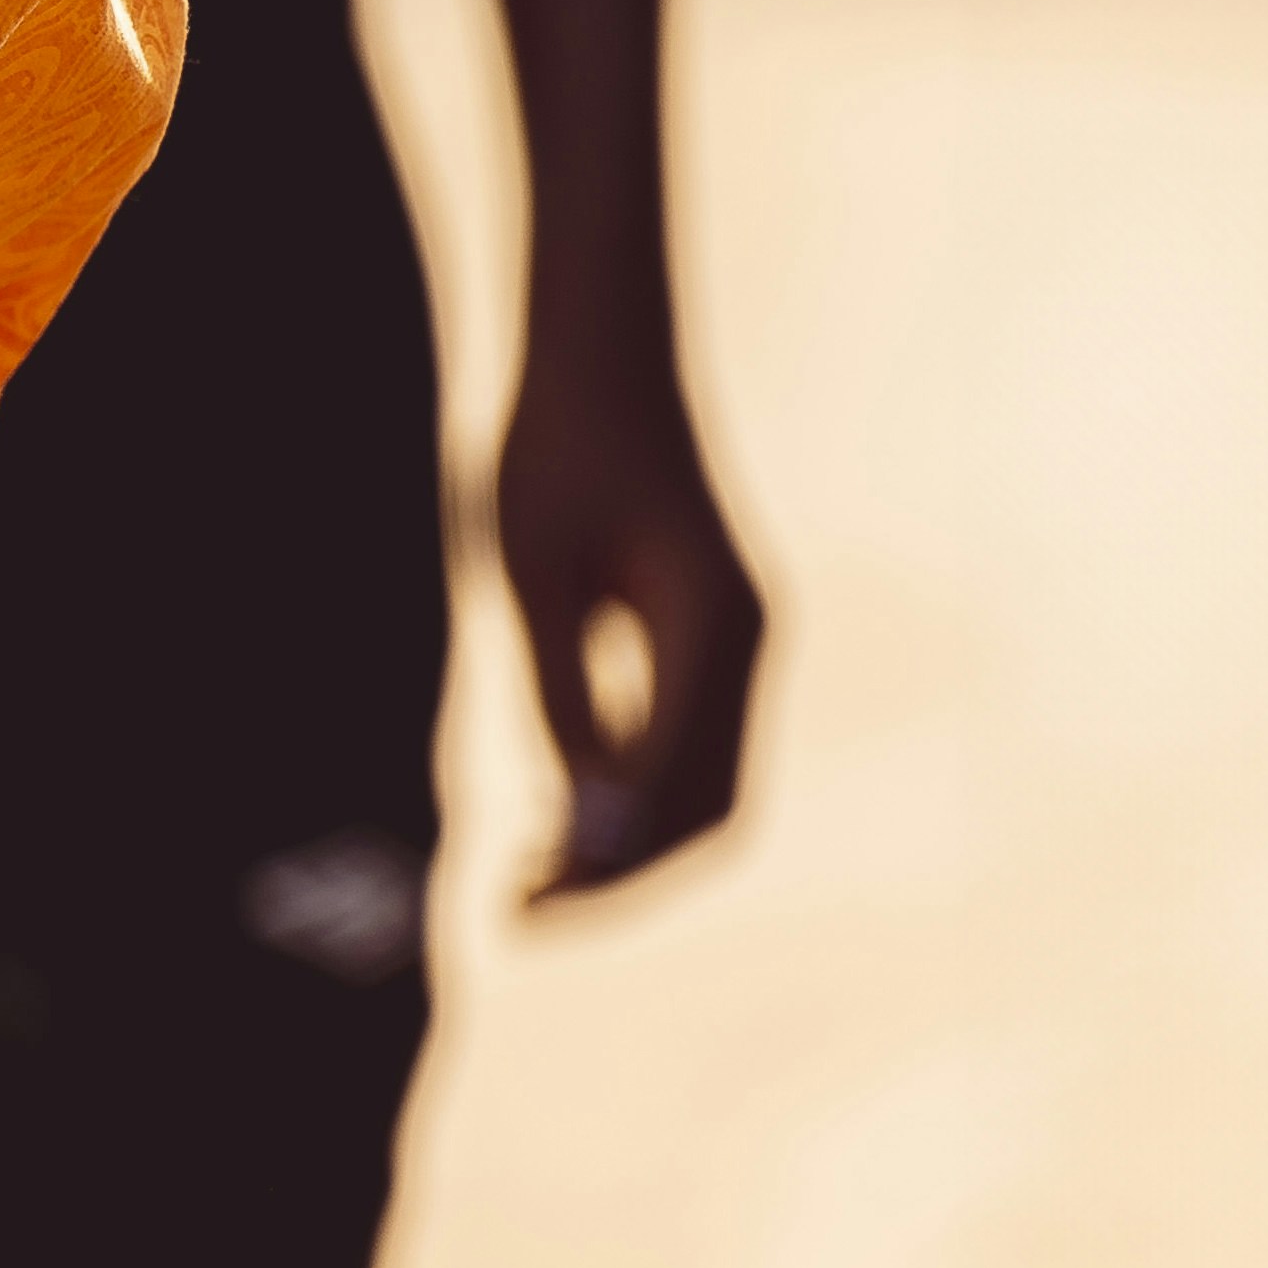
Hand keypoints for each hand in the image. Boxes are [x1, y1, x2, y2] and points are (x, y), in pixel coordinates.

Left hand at [491, 315, 765, 899]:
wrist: (604, 355)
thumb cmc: (555, 447)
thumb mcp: (533, 574)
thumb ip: (561, 692)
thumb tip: (577, 819)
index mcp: (714, 625)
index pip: (670, 790)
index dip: (603, 866)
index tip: (523, 907)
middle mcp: (748, 643)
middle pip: (708, 812)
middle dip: (621, 876)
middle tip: (518, 912)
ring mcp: (740, 645)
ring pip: (706, 792)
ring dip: (627, 848)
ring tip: (526, 880)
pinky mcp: (712, 642)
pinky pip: (689, 751)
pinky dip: (632, 801)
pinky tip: (553, 822)